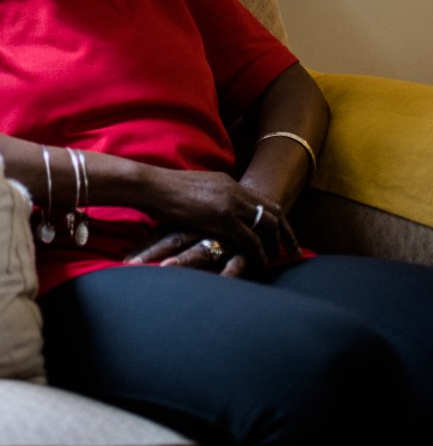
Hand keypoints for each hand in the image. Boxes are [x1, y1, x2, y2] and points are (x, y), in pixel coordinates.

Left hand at [124, 230, 254, 276]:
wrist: (258, 208)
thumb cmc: (224, 221)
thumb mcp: (198, 225)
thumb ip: (176, 236)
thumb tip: (145, 252)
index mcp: (190, 223)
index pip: (162, 235)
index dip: (144, 248)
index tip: (124, 263)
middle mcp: (203, 230)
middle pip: (173, 240)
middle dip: (152, 253)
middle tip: (132, 266)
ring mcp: (222, 239)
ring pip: (200, 251)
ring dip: (182, 260)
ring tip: (164, 269)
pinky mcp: (243, 251)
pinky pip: (237, 262)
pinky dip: (230, 271)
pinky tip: (222, 280)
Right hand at [139, 168, 300, 269]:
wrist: (152, 185)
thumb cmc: (164, 190)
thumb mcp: (194, 190)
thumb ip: (208, 198)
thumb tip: (210, 210)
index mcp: (227, 182)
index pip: (259, 199)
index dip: (273, 216)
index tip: (282, 231)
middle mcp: (233, 189)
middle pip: (271, 208)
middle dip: (285, 229)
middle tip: (293, 247)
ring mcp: (230, 202)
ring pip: (266, 222)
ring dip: (277, 240)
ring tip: (284, 256)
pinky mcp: (223, 217)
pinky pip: (251, 238)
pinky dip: (260, 252)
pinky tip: (263, 263)